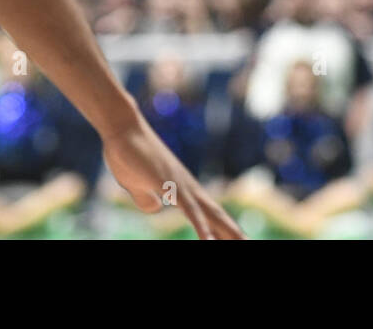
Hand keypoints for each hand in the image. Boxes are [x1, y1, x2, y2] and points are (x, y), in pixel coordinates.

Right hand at [102, 105, 244, 238]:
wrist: (122, 129)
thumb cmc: (128, 154)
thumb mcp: (136, 185)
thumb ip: (146, 198)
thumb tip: (155, 208)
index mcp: (182, 191)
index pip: (207, 215)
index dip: (221, 230)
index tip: (237, 240)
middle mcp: (188, 188)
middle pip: (217, 216)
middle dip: (233, 233)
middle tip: (250, 244)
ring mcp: (182, 185)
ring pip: (210, 214)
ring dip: (227, 231)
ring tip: (244, 244)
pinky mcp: (170, 184)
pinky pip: (189, 209)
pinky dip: (200, 226)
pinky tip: (208, 240)